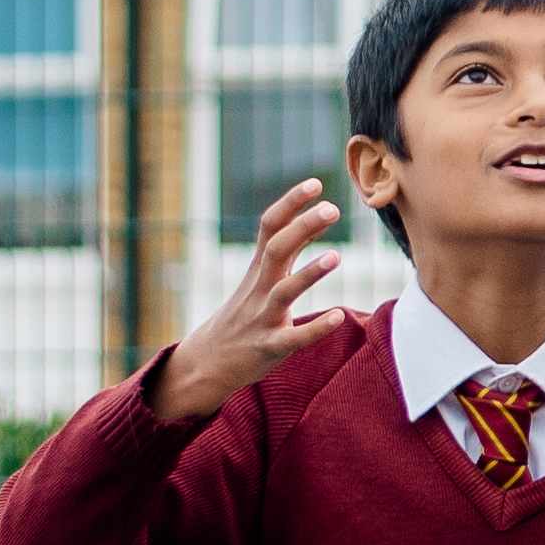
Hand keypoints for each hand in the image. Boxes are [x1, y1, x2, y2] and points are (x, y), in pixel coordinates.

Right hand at [156, 177, 351, 423]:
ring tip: (336, 256)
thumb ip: (288, 250)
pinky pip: (293, 337)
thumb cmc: (242, 314)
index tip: (315, 183)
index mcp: (258, 269)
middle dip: (303, 227)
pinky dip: (315, 328)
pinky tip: (337, 317)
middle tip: (332, 208)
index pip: (270, 227)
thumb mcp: (260, 278)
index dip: (290, 204)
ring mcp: (262, 318)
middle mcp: (259, 288)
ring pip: (284, 291)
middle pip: (278, 250)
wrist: (207, 362)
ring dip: (309, 274)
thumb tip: (315, 218)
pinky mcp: (269, 347)